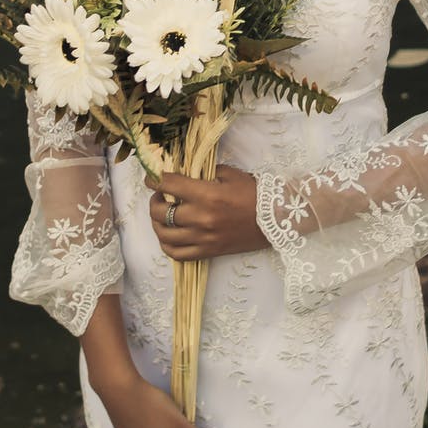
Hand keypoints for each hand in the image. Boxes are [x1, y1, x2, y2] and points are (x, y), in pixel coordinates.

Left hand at [144, 163, 270, 260]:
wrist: (275, 220)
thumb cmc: (254, 194)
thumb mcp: (230, 174)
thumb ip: (204, 173)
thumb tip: (184, 173)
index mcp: (206, 195)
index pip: (169, 185)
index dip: (155, 179)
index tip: (152, 178)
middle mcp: (201, 218)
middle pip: (161, 212)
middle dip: (155, 201)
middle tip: (160, 195)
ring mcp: (203, 238)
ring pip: (164, 234)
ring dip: (157, 222)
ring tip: (162, 215)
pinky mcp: (208, 252)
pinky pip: (177, 254)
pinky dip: (167, 244)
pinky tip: (169, 235)